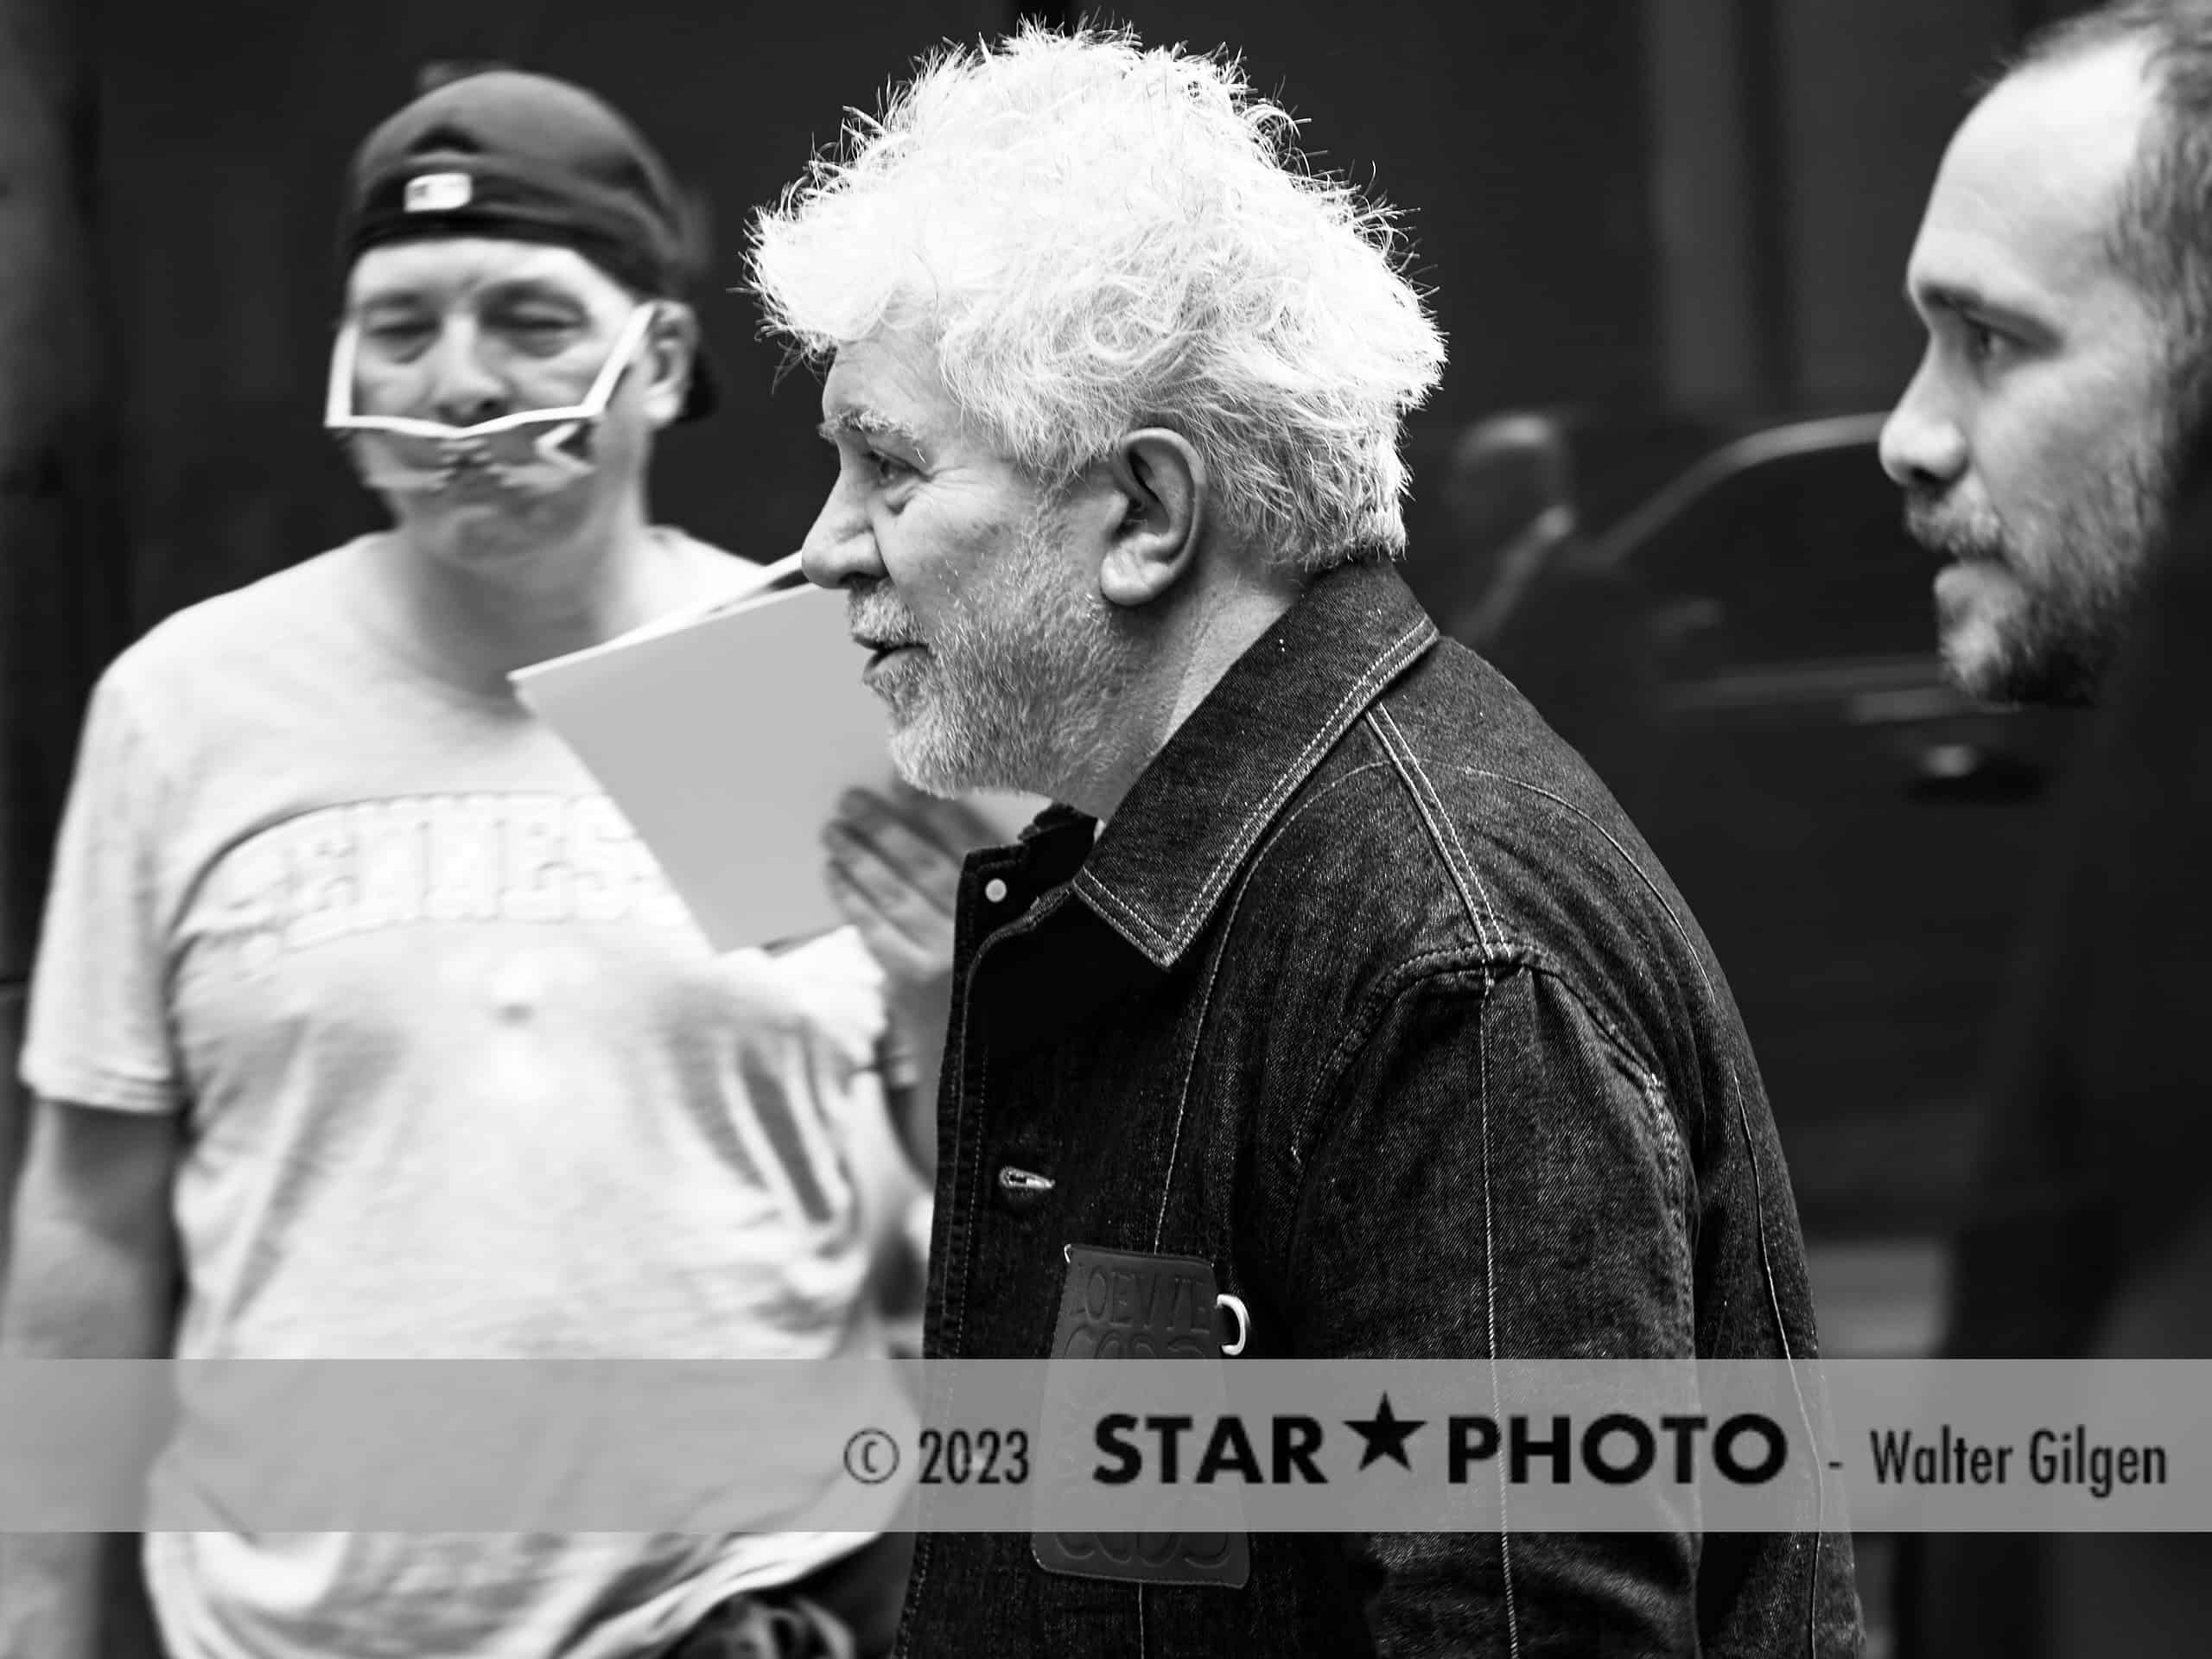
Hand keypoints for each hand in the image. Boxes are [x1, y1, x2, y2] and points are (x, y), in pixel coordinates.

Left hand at [823, 781, 1003, 1179]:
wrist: (1000, 1069)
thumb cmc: (1006, 984)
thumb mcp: (1028, 934)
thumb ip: (1005, 883)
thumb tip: (943, 818)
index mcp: (1019, 911)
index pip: (974, 848)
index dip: (936, 812)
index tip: (903, 783)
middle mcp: (985, 933)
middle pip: (925, 866)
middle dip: (884, 828)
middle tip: (850, 798)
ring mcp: (948, 962)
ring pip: (894, 896)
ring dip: (859, 858)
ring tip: (833, 829)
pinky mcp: (916, 988)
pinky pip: (876, 933)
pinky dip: (852, 900)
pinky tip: (833, 875)